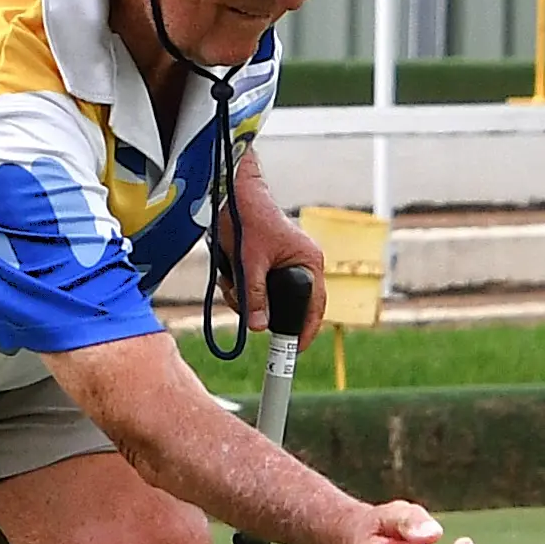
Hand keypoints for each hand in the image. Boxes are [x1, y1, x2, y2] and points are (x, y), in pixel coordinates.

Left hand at [239, 218, 327, 348]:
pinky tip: (228, 277)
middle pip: (287, 304)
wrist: (235, 195)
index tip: (295, 349)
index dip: (306, 329)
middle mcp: (302, 265)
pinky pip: (257, 288)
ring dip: (244, 298)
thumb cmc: (249, 218)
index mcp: (309, 262)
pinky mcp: (268, 265)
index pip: (316, 305)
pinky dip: (240, 288)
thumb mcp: (250, 261)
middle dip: (261, 309)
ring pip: (267, 299)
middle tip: (243, 307)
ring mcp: (285, 265)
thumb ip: (254, 294)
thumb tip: (258, 327)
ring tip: (230, 282)